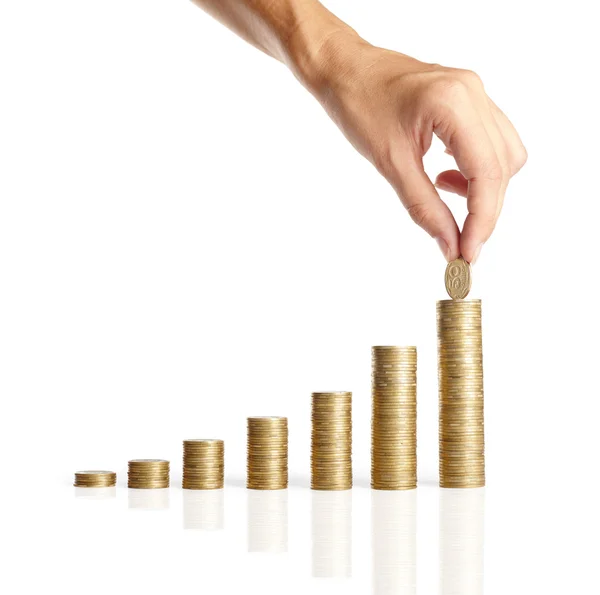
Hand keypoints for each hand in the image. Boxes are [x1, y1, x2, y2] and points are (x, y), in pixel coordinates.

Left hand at [298, 32, 526, 261]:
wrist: (343, 69)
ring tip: (444, 194)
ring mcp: (474, 92)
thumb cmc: (358, 107)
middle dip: (484, 210)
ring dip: (482, 188)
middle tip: (460, 243)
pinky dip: (475, 167)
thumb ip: (424, 207)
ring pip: (504, 154)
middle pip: (502, 166)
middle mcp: (474, 93)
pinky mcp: (467, 98)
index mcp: (454, 104)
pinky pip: (490, 140)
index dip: (482, 219)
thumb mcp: (390, 164)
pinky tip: (445, 175)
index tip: (469, 253)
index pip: (487, 172)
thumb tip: (450, 246)